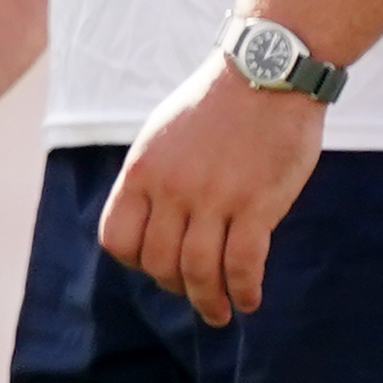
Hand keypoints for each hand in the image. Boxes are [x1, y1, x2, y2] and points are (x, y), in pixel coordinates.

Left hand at [97, 51, 323, 324]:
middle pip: (158, 264)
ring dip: (210, 303)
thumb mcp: (164, 135)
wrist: (266, 71)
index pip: (117, 238)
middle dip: (177, 287)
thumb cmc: (217, 105)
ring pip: (198, 274)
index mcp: (142, 169)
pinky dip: (244, 292)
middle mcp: (171, 186)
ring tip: (222, 311)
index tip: (158, 265)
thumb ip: (154, 178)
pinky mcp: (255, 204)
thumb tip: (150, 224)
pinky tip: (249, 298)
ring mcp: (213, 197)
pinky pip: (242, 266)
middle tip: (197, 291)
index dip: (135, 262)